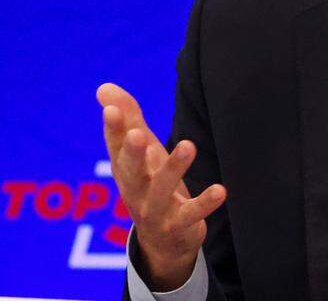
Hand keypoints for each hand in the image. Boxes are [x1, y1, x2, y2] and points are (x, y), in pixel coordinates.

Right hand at [97, 82, 225, 290]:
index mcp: (125, 169)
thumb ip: (128, 119)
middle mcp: (135, 189)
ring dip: (174, 168)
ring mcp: (155, 210)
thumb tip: (103, 87)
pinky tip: (221, 190)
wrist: (162, 242)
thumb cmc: (149, 184)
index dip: (113, 128)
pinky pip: (191, 215)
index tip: (110, 109)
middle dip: (133, 153)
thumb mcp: (140, 152)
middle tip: (137, 134)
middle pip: (130, 171)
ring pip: (161, 190)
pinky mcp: (178, 225)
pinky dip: (204, 203)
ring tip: (189, 145)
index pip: (115, 147)